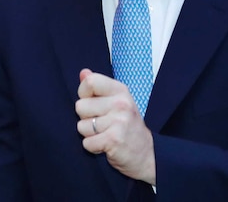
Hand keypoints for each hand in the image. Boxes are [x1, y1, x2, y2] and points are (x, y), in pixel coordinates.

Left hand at [76, 68, 155, 184]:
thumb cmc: (127, 126)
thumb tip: (83, 73)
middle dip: (86, 118)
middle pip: (80, 106)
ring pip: (81, 126)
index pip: (90, 82)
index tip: (92, 103)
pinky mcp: (114, 139)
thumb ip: (98, 86)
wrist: (147, 155)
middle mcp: (121, 103)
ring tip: (105, 135)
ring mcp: (119, 121)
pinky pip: (87, 142)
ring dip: (90, 135)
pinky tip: (106, 146)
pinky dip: (93, 147)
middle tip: (103, 124)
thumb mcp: (116, 101)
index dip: (83, 94)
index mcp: (120, 90)